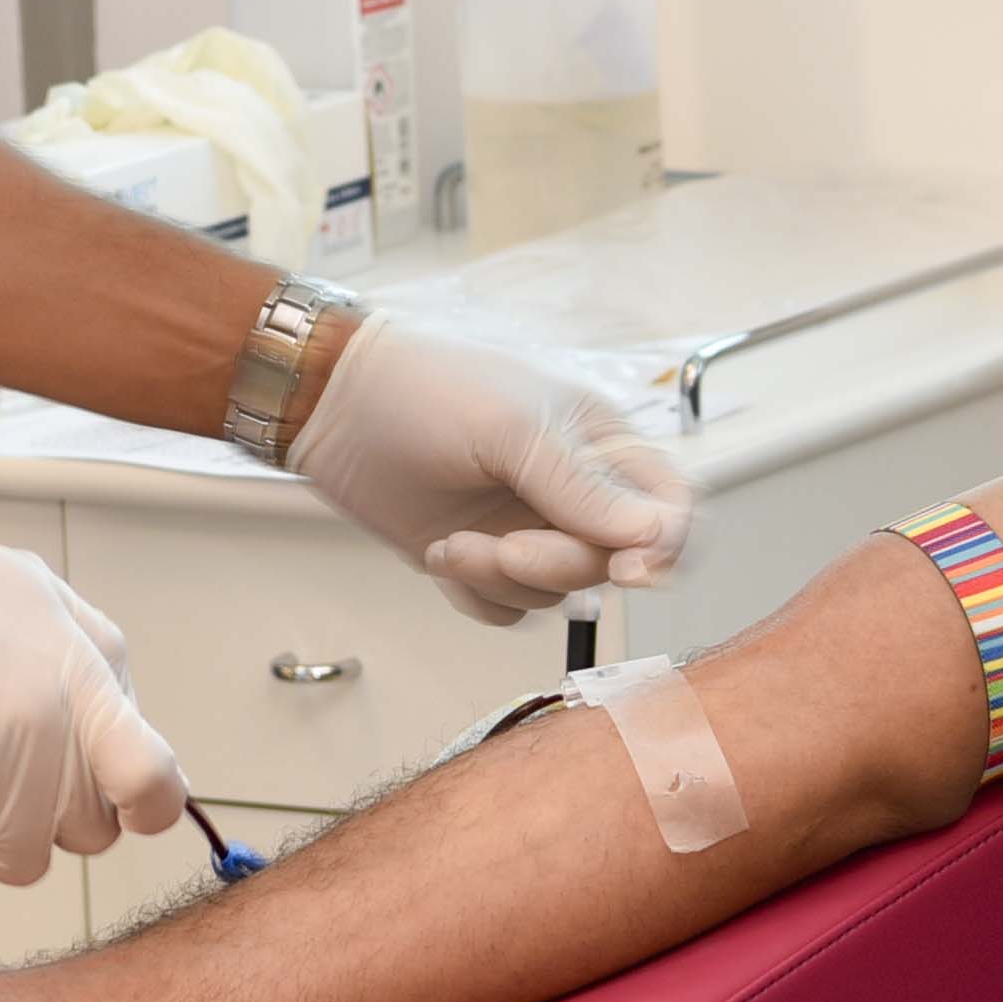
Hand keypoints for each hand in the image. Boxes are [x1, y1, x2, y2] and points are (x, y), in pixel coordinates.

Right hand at [0, 472, 187, 892]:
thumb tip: (159, 765)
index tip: (121, 801)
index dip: (144, 807)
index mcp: (85, 682)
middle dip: (54, 812)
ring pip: (19, 864)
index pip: (157, 789)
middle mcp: (48, 742)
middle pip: (89, 836)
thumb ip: (106, 677)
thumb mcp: (41, 599)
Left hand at [289, 316, 693, 622]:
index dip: (664, 545)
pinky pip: (508, 609)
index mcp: (600, 441)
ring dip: (503, 579)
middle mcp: (573, 489)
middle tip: (504, 546)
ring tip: (449, 542)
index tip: (627, 570)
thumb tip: (655, 539)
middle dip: (555, 564)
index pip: (671, 506)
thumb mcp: (512, 430)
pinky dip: (476, 594)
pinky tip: (439, 552)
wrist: (331, 407)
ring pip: (557, 594)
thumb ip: (583, 488)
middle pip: (610, 564)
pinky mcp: (482, 558)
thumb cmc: (425, 391)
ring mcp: (527, 526)